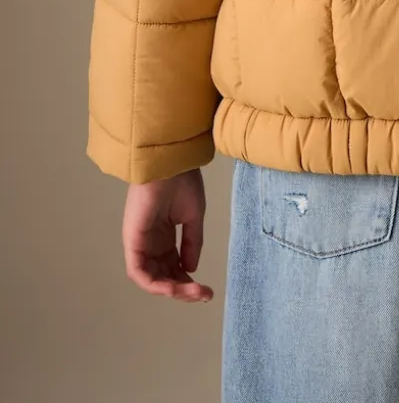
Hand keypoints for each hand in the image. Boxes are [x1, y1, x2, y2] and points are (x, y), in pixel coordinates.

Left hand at [122, 168, 213, 301]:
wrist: (170, 164)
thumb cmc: (182, 182)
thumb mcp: (193, 216)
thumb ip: (192, 243)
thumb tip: (190, 269)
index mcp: (164, 234)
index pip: (172, 265)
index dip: (187, 280)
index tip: (206, 289)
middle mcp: (150, 242)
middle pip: (162, 275)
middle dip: (182, 289)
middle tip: (203, 295)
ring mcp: (140, 243)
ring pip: (151, 278)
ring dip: (171, 290)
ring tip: (193, 292)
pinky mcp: (132, 242)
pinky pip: (139, 272)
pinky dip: (154, 284)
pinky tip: (174, 287)